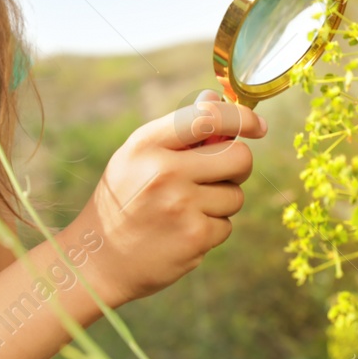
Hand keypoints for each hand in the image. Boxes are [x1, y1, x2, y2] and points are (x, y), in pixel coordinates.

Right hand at [70, 89, 265, 305]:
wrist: (98, 259)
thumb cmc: (123, 200)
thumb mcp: (137, 157)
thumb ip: (178, 131)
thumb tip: (216, 99)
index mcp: (147, 144)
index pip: (208, 118)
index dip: (241, 118)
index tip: (258, 126)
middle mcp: (164, 170)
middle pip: (238, 157)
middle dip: (237, 166)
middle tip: (220, 176)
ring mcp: (181, 205)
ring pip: (235, 195)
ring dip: (220, 203)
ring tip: (185, 211)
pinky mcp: (194, 237)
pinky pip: (226, 225)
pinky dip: (211, 230)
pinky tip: (181, 233)